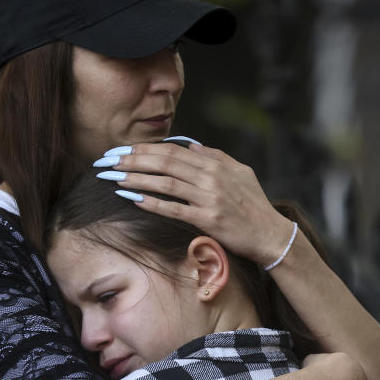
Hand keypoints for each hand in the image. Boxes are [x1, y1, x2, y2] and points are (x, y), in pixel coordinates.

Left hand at [97, 141, 293, 265]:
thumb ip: (215, 156)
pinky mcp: (208, 220)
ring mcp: (209, 198)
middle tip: (108, 161)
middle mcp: (211, 177)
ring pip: (165, 183)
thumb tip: (190, 145)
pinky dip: (152, 202)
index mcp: (215, 164)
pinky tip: (132, 199)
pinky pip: (174, 209)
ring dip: (136, 178)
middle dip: (133, 160)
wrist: (271, 234)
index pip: (172, 150)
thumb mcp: (239, 172)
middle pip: (164, 163)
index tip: (122, 149)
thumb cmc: (255, 204)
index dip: (144, 148)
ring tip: (113, 177)